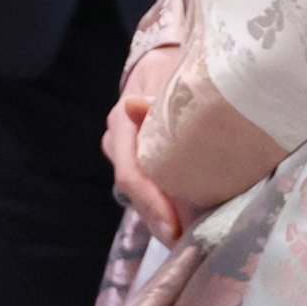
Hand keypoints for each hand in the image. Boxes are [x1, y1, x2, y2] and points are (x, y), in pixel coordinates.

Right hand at [104, 43, 185, 230]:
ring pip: (139, 194)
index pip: (131, 173)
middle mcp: (118, 143)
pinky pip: (148, 189)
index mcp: (122, 123)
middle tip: (186, 245)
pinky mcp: (140, 160)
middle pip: (134, 192)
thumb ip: (156, 95)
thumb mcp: (168, 74)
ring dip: (161, 217)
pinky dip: (165, 207)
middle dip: (158, 220)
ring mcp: (126, 154)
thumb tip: (135, 105)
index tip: (175, 229)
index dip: (152, 204)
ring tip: (188, 240)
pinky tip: (185, 224)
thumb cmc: (171, 66)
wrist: (163, 60)